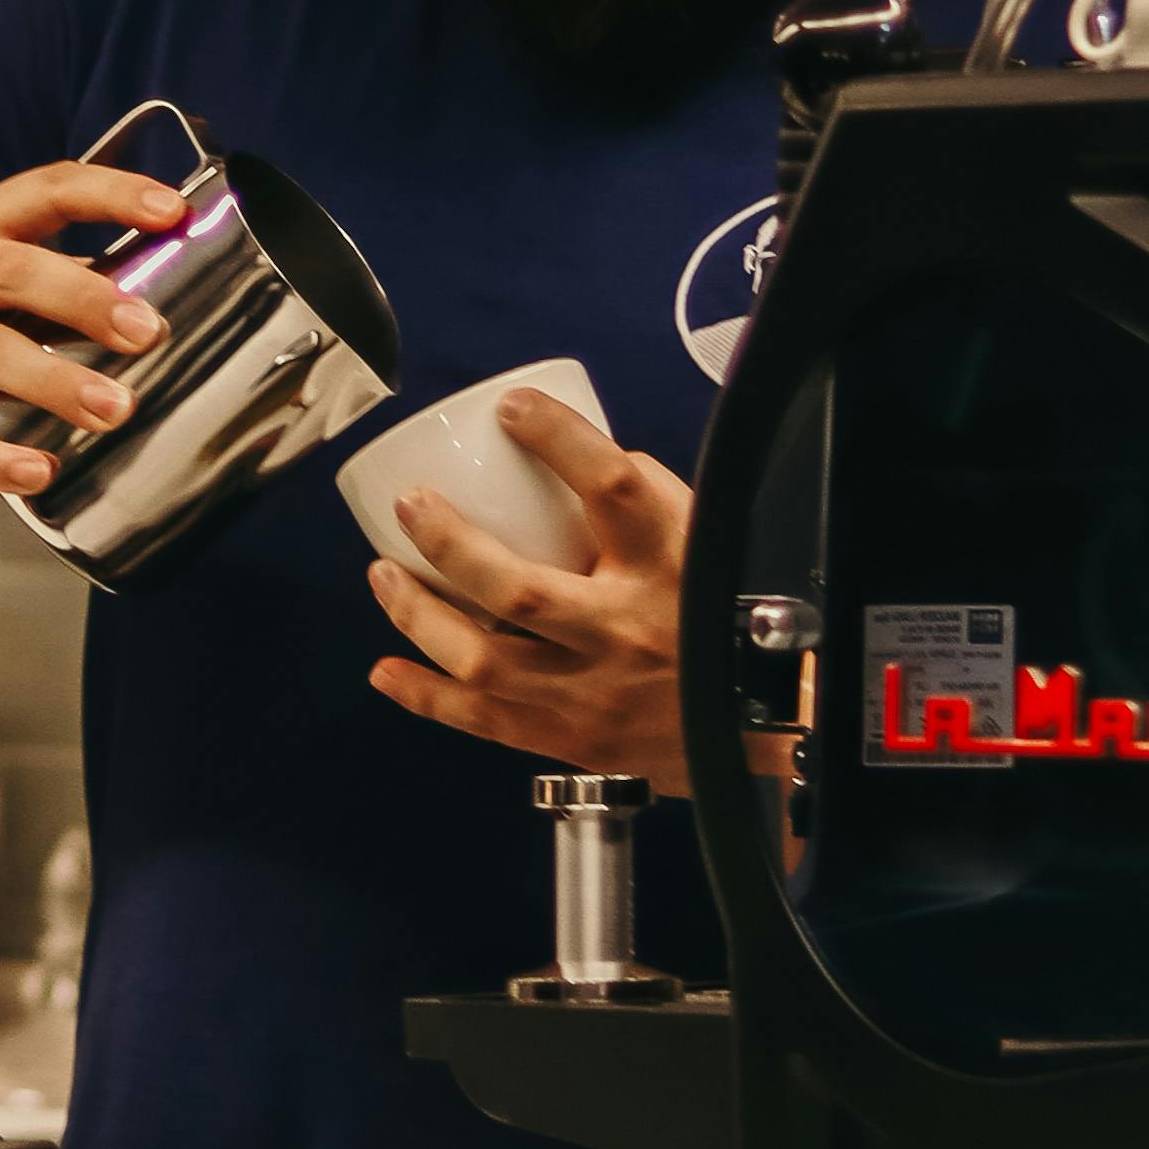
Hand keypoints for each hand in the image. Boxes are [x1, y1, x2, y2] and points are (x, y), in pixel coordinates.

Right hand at [0, 156, 195, 498]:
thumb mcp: (17, 284)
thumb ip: (83, 279)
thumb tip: (184, 294)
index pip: (49, 189)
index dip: (111, 194)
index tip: (173, 212)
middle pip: (11, 271)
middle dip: (84, 298)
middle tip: (148, 332)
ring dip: (55, 381)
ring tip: (114, 410)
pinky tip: (40, 470)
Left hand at [365, 389, 692, 796]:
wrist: (764, 728)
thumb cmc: (725, 613)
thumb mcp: (702, 538)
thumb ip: (642, 493)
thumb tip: (566, 453)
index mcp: (669, 563)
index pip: (614, 486)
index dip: (560, 438)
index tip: (512, 407)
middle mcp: (628, 629)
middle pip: (519, 590)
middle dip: (450, 546)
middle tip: (411, 504)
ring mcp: (595, 693)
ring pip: (485, 661)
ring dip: (420, 617)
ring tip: (384, 576)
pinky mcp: (573, 740)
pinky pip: (483, 722)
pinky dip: (426, 697)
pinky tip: (387, 671)